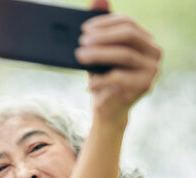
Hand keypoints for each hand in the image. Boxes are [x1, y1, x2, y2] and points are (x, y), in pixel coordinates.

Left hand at [76, 0, 161, 125]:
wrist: (109, 110)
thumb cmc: (103, 78)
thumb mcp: (99, 53)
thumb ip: (100, 29)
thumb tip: (97, 0)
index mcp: (145, 40)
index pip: (127, 22)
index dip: (105, 23)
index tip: (84, 29)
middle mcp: (154, 52)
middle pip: (129, 35)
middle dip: (102, 36)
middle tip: (81, 41)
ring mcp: (152, 69)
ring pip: (124, 55)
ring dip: (99, 54)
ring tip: (80, 56)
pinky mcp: (144, 86)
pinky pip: (120, 78)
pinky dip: (101, 80)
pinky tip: (89, 84)